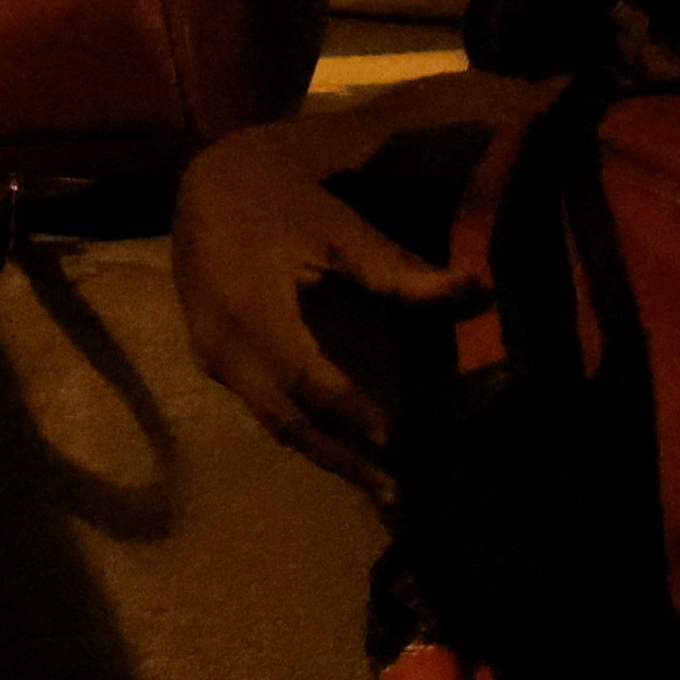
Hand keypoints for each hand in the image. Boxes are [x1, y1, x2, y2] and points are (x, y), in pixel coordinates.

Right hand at [173, 112, 481, 498]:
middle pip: (284, 420)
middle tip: (395, 494)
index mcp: (253, 310)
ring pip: (270, 421)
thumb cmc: (278, 201)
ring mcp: (211, 356)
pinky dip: (302, 429)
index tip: (395, 440)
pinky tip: (339, 443)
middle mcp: (224, 345)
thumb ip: (400, 273)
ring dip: (323, 454)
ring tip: (377, 483)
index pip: (305, 379)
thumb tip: (478, 291)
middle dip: (339, 460)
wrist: (201, 185)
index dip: (350, 412)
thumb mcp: (340, 229)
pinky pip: (259, 406)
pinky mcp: (211, 359)